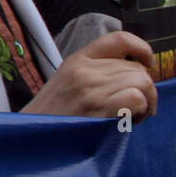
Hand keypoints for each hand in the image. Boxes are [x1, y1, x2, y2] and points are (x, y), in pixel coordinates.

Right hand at [23, 31, 157, 120]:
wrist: (30, 137)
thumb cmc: (53, 117)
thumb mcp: (67, 83)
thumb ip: (96, 73)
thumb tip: (135, 73)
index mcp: (77, 61)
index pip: (120, 39)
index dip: (142, 49)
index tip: (146, 64)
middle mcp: (84, 71)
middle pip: (137, 68)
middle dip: (143, 89)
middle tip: (130, 107)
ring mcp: (90, 89)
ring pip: (142, 81)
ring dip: (145, 101)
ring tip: (130, 115)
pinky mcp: (97, 109)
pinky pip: (136, 98)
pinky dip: (140, 110)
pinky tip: (129, 120)